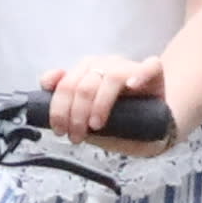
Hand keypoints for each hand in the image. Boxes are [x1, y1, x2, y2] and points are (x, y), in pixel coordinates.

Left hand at [46, 52, 171, 144]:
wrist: (156, 123)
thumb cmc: (119, 119)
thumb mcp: (88, 117)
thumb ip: (67, 103)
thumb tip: (46, 84)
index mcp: (86, 73)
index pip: (65, 83)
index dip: (58, 107)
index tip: (59, 129)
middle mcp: (105, 66)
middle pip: (83, 83)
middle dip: (75, 114)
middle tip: (76, 136)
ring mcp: (129, 68)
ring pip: (110, 77)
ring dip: (99, 104)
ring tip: (96, 125)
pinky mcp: (154, 72)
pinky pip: (150, 66)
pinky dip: (139, 75)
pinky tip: (132, 87)